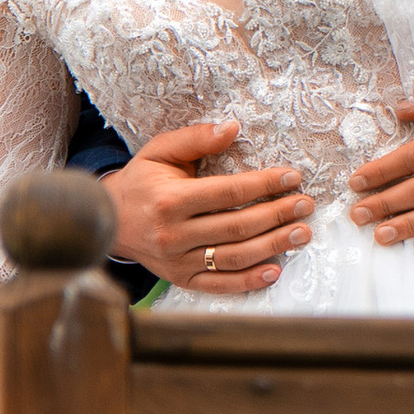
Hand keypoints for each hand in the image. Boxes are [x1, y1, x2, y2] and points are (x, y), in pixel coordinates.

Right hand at [104, 121, 312, 294]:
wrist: (107, 219)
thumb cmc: (141, 181)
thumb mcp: (160, 150)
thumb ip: (196, 138)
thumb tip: (233, 127)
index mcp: (171, 200)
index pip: (230, 192)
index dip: (265, 184)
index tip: (292, 177)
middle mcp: (174, 234)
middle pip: (238, 226)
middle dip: (277, 214)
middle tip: (305, 205)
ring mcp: (178, 261)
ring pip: (235, 257)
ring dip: (273, 246)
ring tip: (301, 233)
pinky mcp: (180, 280)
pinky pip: (219, 285)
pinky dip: (248, 281)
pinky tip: (274, 271)